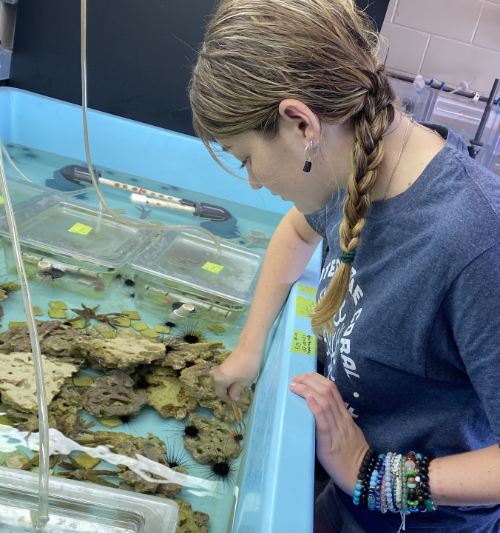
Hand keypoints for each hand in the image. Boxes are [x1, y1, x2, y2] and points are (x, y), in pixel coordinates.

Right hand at [210, 344, 261, 402]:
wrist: (248, 348)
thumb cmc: (246, 367)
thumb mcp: (243, 383)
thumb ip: (236, 392)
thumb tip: (233, 398)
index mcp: (219, 381)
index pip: (220, 394)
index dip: (227, 399)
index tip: (235, 402)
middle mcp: (215, 374)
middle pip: (221, 388)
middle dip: (230, 393)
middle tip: (242, 394)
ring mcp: (219, 368)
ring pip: (223, 382)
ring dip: (231, 386)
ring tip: (243, 387)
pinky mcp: (223, 364)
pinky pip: (224, 376)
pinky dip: (230, 380)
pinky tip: (240, 380)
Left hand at [289, 372, 369, 495]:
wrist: (363, 476)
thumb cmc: (352, 455)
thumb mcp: (346, 432)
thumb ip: (333, 420)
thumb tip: (315, 410)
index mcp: (344, 415)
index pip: (332, 388)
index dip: (316, 378)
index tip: (303, 376)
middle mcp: (341, 418)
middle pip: (327, 390)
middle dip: (308, 380)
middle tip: (294, 379)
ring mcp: (337, 430)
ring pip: (325, 401)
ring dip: (307, 390)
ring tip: (294, 386)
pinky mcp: (330, 444)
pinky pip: (324, 422)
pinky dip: (315, 408)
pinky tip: (307, 399)